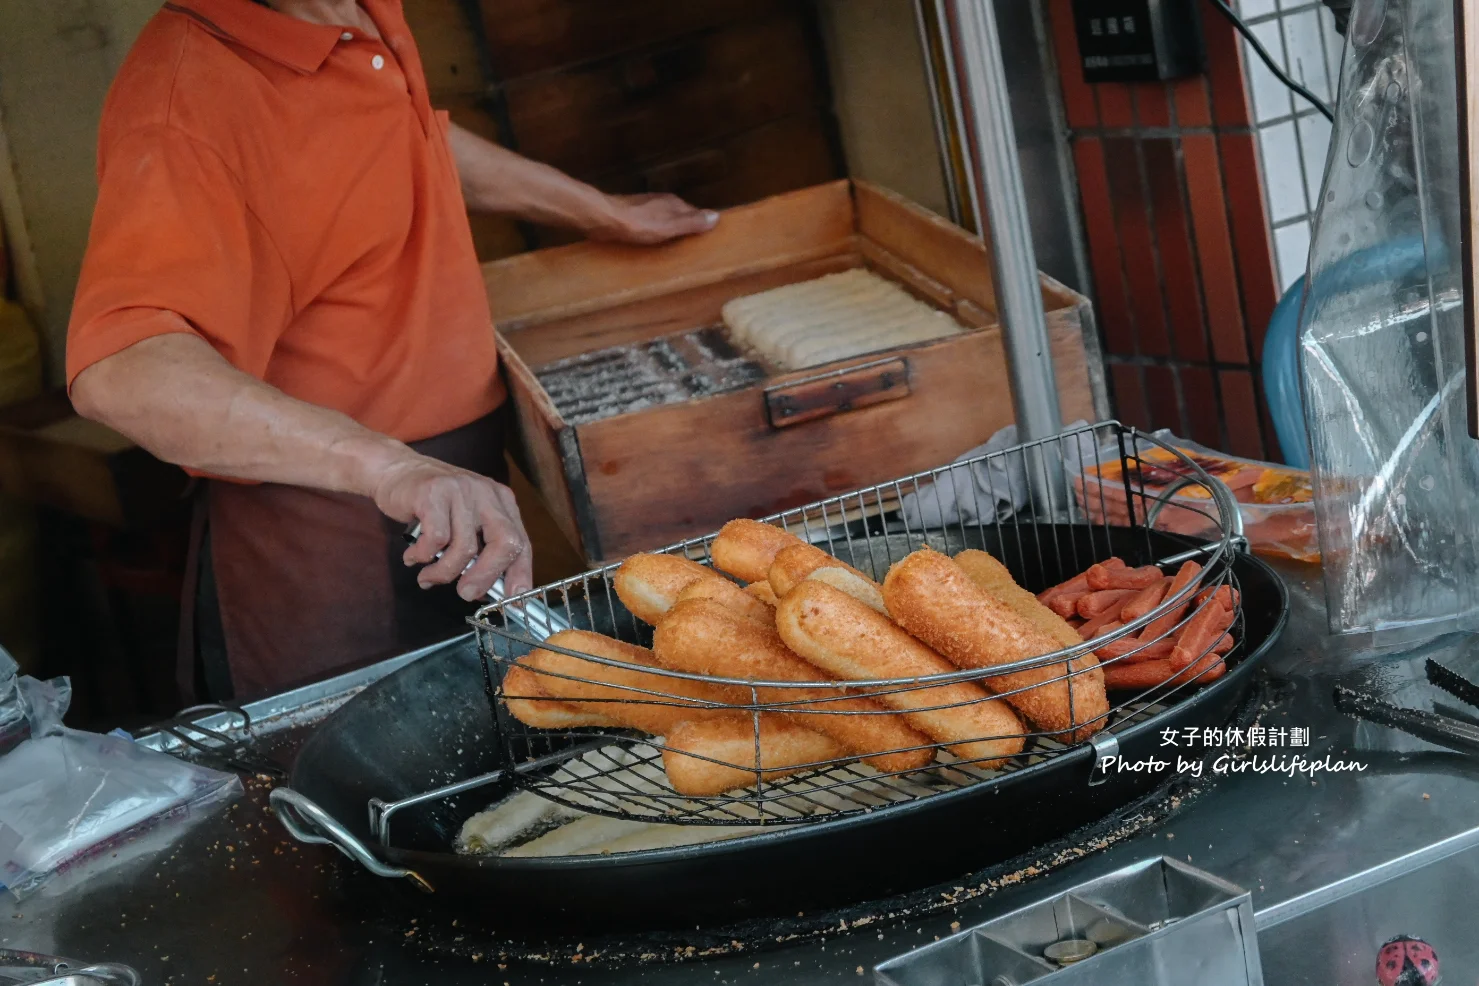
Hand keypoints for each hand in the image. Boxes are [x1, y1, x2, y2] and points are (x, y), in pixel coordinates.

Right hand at [372, 453, 532, 600]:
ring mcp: (461, 490)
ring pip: (465, 547)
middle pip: (504, 542)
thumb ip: (479, 549)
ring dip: (443, 572)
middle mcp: (486, 493)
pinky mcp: (433, 493)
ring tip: (428, 577)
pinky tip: (413, 557)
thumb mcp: (465, 521)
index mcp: (502, 501)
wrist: (397, 469)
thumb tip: (484, 590)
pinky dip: (423, 556)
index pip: (522, 542)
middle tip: (466, 594)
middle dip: (487, 576)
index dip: (520, 574)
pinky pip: (436, 539)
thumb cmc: (433, 503)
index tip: (513, 600)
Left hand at [590, 193, 718, 244]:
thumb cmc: (638, 225)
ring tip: (673, 245)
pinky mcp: (632, 213)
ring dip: (670, 229)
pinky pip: (651, 222)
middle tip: (691, 246)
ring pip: (665, 218)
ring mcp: (646, 205)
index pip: (695, 213)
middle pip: (680, 215)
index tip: (706, 239)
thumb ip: (691, 222)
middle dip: (686, 227)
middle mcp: (662, 201)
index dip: (701, 225)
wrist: (604, 219)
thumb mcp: (669, 227)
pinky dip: (656, 231)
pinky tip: (652, 241)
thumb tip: (716, 216)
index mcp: (674, 203)